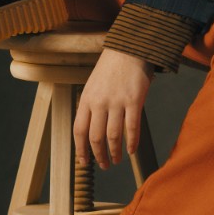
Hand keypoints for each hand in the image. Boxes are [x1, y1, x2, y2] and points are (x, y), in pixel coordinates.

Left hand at [74, 48, 153, 171]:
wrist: (129, 49)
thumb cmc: (111, 68)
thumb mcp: (93, 86)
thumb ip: (91, 106)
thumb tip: (90, 132)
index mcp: (86, 99)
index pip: (79, 131)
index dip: (81, 149)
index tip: (84, 162)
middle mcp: (99, 102)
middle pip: (95, 137)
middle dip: (99, 155)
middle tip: (104, 165)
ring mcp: (117, 102)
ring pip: (113, 136)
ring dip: (114, 152)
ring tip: (117, 160)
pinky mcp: (134, 100)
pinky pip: (132, 128)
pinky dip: (132, 142)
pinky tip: (132, 150)